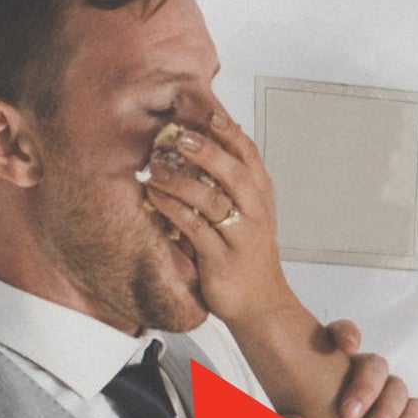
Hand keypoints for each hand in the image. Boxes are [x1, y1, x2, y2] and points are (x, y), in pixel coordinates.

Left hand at [139, 99, 294, 331]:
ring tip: (155, 167)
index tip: (206, 114)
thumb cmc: (249, 256)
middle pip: (233, 172)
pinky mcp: (221, 259)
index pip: (249, 154)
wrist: (262, 304)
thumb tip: (199, 145)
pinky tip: (155, 196)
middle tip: (177, 135)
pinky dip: (172, 208)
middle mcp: (255, 213)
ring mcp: (240, 236)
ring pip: (211, 199)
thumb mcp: (249, 214)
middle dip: (205, 150)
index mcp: (261, 196)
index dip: (228, 132)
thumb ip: (230, 183)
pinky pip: (194, 227)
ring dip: (180, 179)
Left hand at [316, 321, 417, 417]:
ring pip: (397, 386)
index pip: (339, 336)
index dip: (347, 333)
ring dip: (388, 408)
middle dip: (366, 386)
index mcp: (328, 368)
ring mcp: (382, 396)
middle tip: (348, 415)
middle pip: (374, 364)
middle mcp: (358, 377)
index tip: (348, 347)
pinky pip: (414, 410)